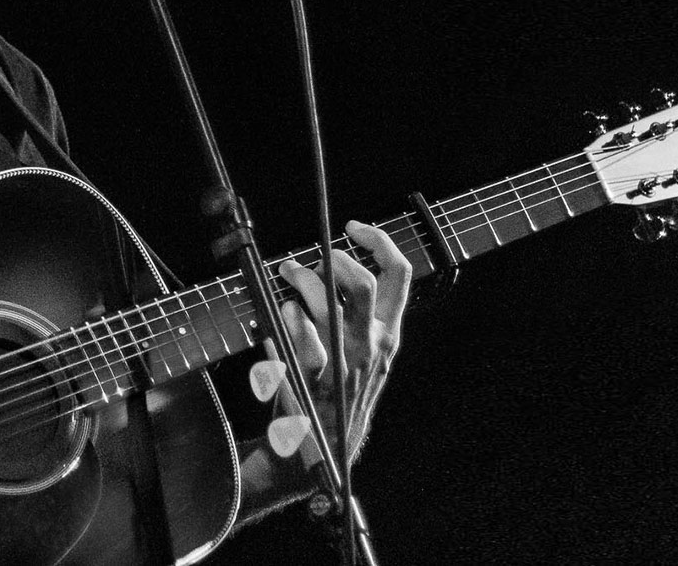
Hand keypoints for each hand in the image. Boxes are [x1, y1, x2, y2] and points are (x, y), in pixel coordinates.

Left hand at [264, 221, 410, 466]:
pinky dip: (285, 318)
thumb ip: (361, 312)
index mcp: (388, 333)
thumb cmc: (343, 391)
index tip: (351, 228)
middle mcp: (371, 345)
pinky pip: (296, 334)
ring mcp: (344, 362)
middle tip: (306, 263)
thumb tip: (335, 263)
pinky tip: (278, 317)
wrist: (329, 449)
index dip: (377, 240)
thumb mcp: (368, 352)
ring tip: (286, 279)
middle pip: (359, 283)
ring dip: (299, 284)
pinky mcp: (314, 378)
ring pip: (323, 303)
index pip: (399, 273)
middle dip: (329, 261)